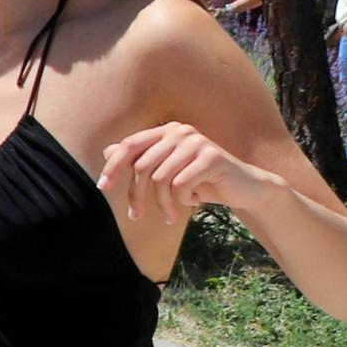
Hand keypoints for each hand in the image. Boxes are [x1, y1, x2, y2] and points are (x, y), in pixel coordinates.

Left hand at [97, 121, 271, 231]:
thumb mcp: (167, 172)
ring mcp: (196, 142)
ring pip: (160, 179)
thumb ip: (140, 160)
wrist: (243, 188)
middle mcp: (180, 131)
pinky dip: (182, 200)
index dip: (113, 166)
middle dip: (136, 195)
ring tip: (171, 213)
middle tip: (136, 216)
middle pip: (142, 166)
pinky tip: (194, 201)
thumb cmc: (200, 181)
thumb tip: (107, 151)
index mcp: (166, 131)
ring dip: (163, 203)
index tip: (102, 187)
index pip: (130, 145)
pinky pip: (181, 184)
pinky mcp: (211, 157)